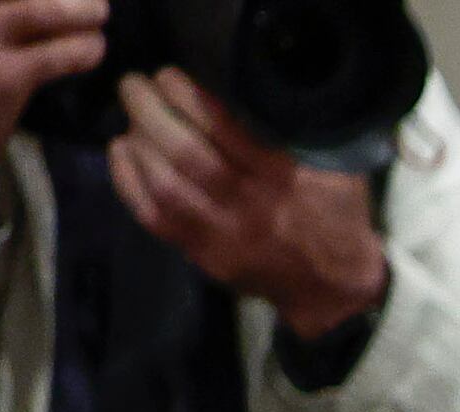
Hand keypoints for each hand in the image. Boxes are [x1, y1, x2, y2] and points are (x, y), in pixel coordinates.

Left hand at [102, 71, 383, 341]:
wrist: (333, 286)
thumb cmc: (336, 215)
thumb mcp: (338, 169)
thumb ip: (302, 133)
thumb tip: (256, 83)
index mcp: (285, 180)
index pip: (225, 131)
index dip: (187, 98)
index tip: (168, 77)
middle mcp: (252, 209)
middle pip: (186, 155)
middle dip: (150, 112)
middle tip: (135, 86)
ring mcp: (224, 237)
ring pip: (165, 185)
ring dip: (138, 142)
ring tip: (131, 116)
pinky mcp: (205, 256)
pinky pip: (155, 218)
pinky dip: (129, 181)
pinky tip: (122, 152)